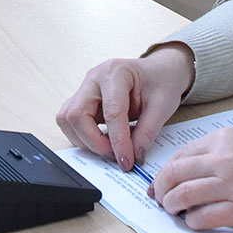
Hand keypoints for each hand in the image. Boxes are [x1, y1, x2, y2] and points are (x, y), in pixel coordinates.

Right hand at [56, 44, 194, 170]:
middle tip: (116, 156)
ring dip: (85, 140)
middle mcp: (94, 78)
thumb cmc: (161, 82)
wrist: (158, 71)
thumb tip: (133, 157)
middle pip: (77, 114)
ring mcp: (85, 89)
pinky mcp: (82, 101)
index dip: (118, 141)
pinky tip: (103, 141)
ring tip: (110, 148)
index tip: (127, 161)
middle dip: (94, 142)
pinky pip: (71, 122)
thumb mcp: (163, 106)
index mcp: (117, 72)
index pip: (111, 112)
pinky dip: (83, 137)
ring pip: (68, 120)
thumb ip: (147, 132)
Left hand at [149, 126, 232, 230]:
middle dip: (161, 189)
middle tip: (160, 199)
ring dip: (172, 206)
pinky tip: (196, 222)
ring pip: (183, 195)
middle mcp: (224, 159)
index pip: (180, 155)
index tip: (161, 182)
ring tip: (174, 211)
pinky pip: (204, 217)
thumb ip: (221, 151)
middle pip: (175, 174)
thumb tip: (193, 168)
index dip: (165, 172)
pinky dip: (193, 221)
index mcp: (225, 139)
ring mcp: (232, 185)